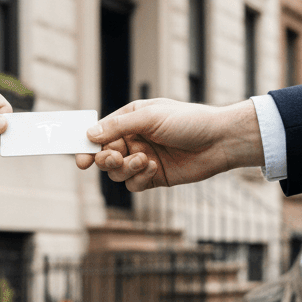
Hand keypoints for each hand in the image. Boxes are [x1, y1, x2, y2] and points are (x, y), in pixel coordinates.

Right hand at [74, 99, 263, 190]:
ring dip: (126, 169)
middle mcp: (134, 140)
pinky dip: (140, 179)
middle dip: (107, 159)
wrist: (220, 141)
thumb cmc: (189, 121)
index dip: (87, 146)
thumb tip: (90, 134)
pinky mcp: (155, 177)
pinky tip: (154, 169)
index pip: (100, 134)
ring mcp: (143, 159)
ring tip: (144, 161)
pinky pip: (134, 184)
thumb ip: (119, 126)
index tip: (81, 159)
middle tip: (116, 158)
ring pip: (118, 172)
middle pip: (105, 156)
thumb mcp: (151, 117)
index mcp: (130, 119)